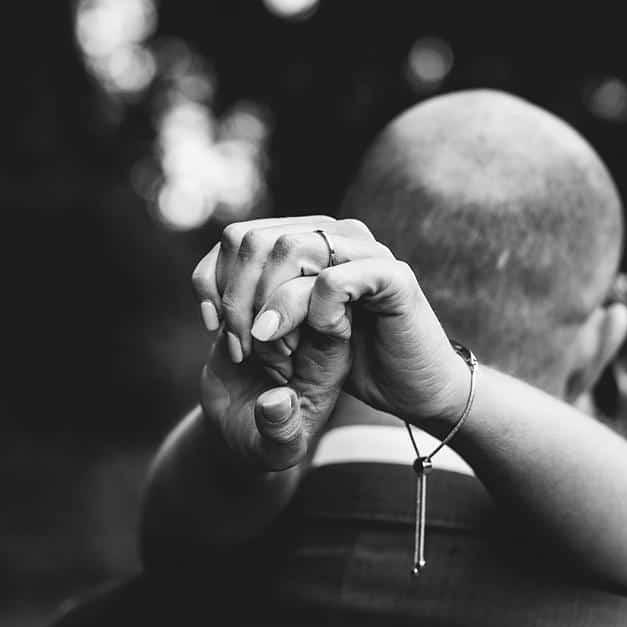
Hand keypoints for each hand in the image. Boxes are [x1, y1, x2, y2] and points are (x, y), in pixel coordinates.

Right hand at [192, 216, 355, 470]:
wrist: (238, 430)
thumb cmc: (267, 443)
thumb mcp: (277, 450)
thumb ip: (281, 431)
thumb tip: (276, 403)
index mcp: (333, 348)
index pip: (330, 301)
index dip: (299, 324)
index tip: (284, 363)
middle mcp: (311, 316)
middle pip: (296, 273)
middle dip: (267, 311)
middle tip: (254, 356)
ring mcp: (278, 298)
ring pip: (263, 258)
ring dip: (238, 296)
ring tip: (236, 345)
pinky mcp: (249, 292)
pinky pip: (234, 259)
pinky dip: (215, 286)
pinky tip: (211, 326)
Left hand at [195, 217, 470, 429]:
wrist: (415, 390)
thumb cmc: (353, 364)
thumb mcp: (290, 336)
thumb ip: (258, 306)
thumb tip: (213, 289)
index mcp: (308, 243)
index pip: (237, 237)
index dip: (212, 278)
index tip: (211, 327)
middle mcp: (335, 236)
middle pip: (255, 238)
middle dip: (235, 298)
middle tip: (241, 347)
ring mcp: (365, 251)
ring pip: (291, 249)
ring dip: (269, 303)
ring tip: (270, 345)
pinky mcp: (393, 278)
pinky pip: (334, 279)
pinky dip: (312, 310)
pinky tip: (315, 337)